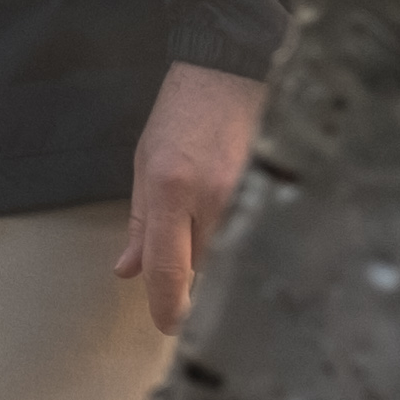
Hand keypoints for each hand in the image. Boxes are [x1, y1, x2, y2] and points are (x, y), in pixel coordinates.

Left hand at [116, 61, 264, 334]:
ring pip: (227, 256)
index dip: (166, 307)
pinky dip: (236, 241)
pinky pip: (249, 236)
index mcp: (171, 191)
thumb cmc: (181, 115)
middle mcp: (212, 199)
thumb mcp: (144, 165)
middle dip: (188, 281)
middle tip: (182, 280)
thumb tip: (127, 271)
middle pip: (201, 271)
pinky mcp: (272, 194)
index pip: (168, 269)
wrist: (230, 73)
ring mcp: (248, 198)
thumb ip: (139, 224)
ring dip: (213, 258)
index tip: (166, 325)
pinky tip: (232, 226)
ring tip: (207, 230)